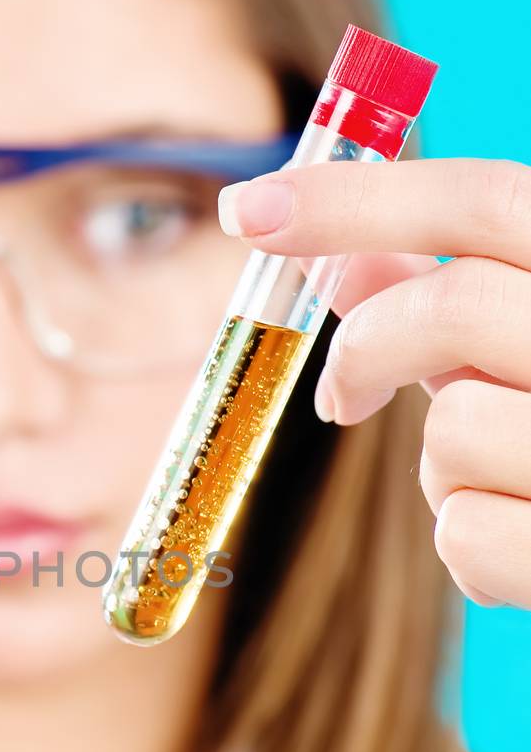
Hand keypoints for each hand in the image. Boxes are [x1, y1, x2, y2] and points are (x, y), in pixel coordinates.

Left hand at [217, 157, 530, 610]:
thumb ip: (450, 298)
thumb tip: (333, 259)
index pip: (489, 201)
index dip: (357, 198)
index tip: (248, 210)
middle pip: (455, 306)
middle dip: (366, 349)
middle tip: (338, 399)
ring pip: (454, 431)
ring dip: (441, 470)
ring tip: (500, 487)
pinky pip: (466, 536)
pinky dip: (472, 552)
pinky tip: (523, 548)